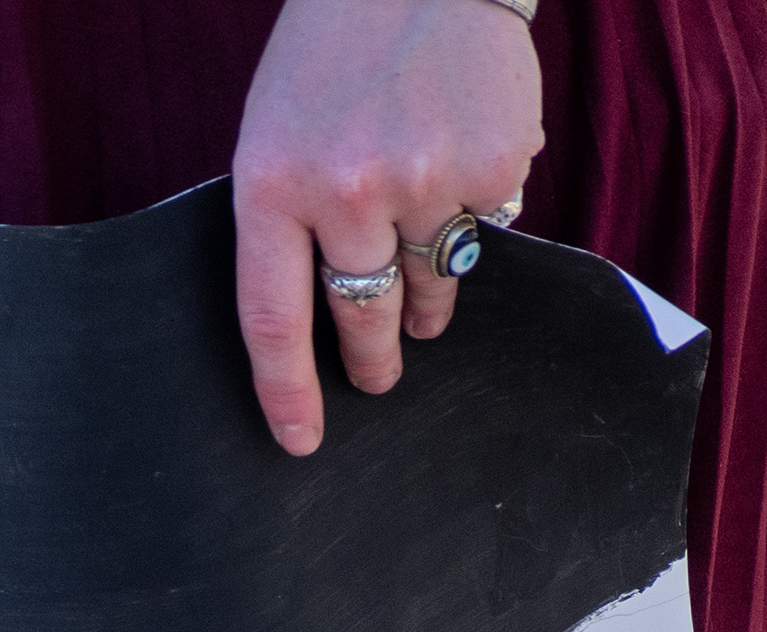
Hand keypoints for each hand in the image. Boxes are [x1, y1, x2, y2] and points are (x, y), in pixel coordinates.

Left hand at [230, 0, 544, 455]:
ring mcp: (427, 178)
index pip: (272, 321)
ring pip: (433, 284)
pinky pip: (488, 225)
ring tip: (419, 247)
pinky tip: (461, 151)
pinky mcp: (494, 163)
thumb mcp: (276, 130)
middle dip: (372, 359)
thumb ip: (292, 221)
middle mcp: (347, 190)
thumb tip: (335, 320)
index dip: (288, 394)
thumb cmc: (332, 52)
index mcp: (272, 185)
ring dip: (428, 292)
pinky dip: (477, 206)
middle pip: (361, 318)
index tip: (302, 443)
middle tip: (379, 377)